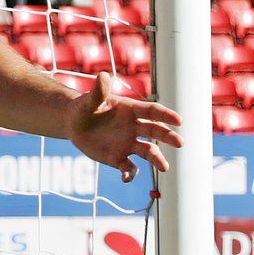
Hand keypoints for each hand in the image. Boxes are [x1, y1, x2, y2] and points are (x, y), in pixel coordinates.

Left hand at [65, 73, 183, 181]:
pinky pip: (128, 168)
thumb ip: (98, 92)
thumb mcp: (89, 99)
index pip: (152, 111)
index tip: (178, 120)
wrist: (74, 124)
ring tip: (165, 167)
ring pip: (148, 152)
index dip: (166, 115)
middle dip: (168, 136)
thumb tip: (103, 76)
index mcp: (131, 110)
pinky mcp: (118, 158)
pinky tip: (126, 178)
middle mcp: (134, 127)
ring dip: (157, 159)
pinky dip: (129, 174)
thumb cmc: (84, 107)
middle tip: (179, 142)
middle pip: (155, 131)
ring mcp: (128, 144)